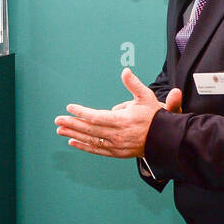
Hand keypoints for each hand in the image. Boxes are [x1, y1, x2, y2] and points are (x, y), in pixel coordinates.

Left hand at [55, 69, 181, 157]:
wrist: (165, 139)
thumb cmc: (156, 117)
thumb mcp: (146, 97)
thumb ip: (134, 84)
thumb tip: (125, 71)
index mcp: (123, 120)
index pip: (97, 116)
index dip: (82, 112)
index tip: (70, 107)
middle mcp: (118, 135)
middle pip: (90, 129)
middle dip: (72, 124)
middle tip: (58, 120)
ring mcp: (117, 145)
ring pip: (91, 140)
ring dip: (74, 134)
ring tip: (60, 130)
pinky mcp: (117, 153)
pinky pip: (97, 150)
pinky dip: (83, 146)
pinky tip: (72, 141)